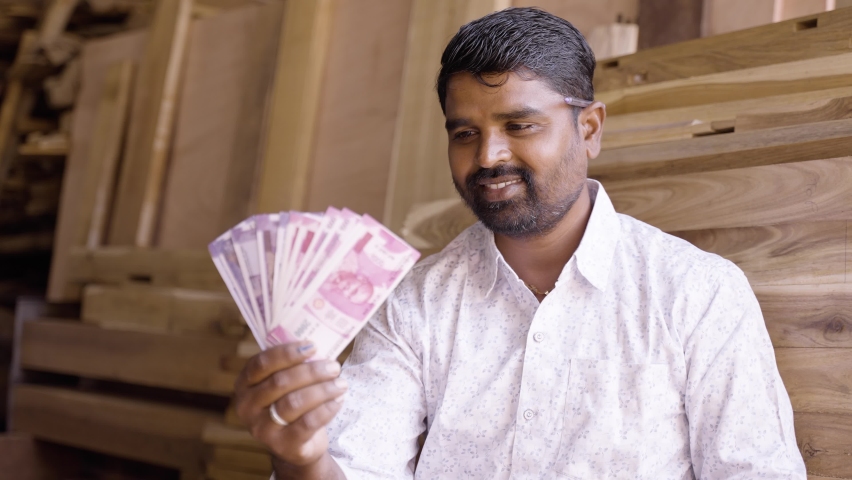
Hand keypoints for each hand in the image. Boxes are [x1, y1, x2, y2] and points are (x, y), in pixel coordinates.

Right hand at [234, 341, 347, 467]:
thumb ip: (292, 366)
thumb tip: (317, 346)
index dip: (287, 352)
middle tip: (334, 366)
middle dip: (312, 372)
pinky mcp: (283, 445)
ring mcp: (262, 429)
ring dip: (323, 390)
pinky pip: (308, 423)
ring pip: (294, 402)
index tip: (312, 346)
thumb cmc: (290, 402)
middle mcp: (247, 407)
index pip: (261, 363)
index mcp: (244, 384)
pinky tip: (338, 401)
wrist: (294, 444)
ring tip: (341, 384)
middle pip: (281, 382)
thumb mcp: (284, 384)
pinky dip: (326, 409)